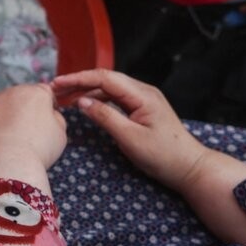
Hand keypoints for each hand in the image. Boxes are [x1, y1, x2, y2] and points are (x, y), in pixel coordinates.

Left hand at [0, 83, 65, 194]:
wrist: (7, 160)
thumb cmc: (39, 147)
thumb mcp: (60, 133)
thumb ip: (57, 119)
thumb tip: (50, 114)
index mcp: (37, 92)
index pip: (46, 93)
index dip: (49, 105)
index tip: (48, 119)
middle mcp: (15, 91)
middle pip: (25, 96)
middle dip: (28, 109)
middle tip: (30, 130)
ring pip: (6, 104)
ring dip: (11, 115)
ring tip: (14, 136)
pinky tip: (1, 138)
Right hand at [52, 69, 208, 191]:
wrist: (190, 168)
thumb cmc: (163, 156)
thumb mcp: (130, 138)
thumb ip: (105, 117)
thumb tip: (81, 101)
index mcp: (141, 94)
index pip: (104, 77)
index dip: (78, 78)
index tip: (57, 83)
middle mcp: (142, 91)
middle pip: (105, 78)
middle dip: (78, 81)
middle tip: (55, 89)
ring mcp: (143, 98)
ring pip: (109, 88)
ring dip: (86, 90)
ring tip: (65, 97)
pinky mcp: (142, 108)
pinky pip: (115, 97)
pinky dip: (97, 99)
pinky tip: (85, 105)